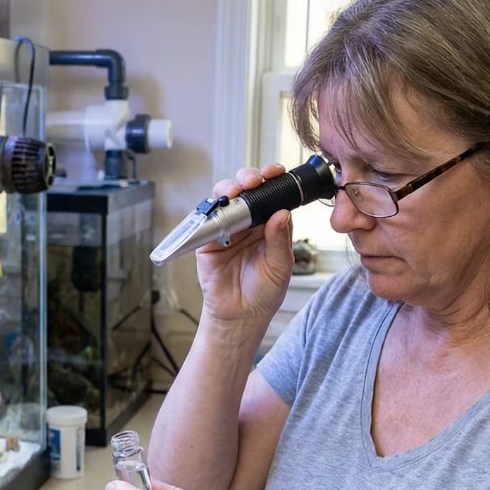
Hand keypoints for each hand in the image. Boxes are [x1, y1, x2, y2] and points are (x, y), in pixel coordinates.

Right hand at [196, 163, 295, 326]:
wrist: (239, 316)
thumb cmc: (263, 293)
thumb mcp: (280, 266)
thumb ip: (280, 239)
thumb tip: (282, 212)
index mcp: (270, 226)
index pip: (273, 195)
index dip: (274, 180)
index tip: (276, 173)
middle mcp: (249, 223)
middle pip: (248, 190)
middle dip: (250, 178)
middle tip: (254, 181)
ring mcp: (227, 228)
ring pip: (226, 197)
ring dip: (229, 188)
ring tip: (235, 191)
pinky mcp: (208, 238)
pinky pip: (207, 217)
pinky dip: (211, 208)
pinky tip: (219, 207)